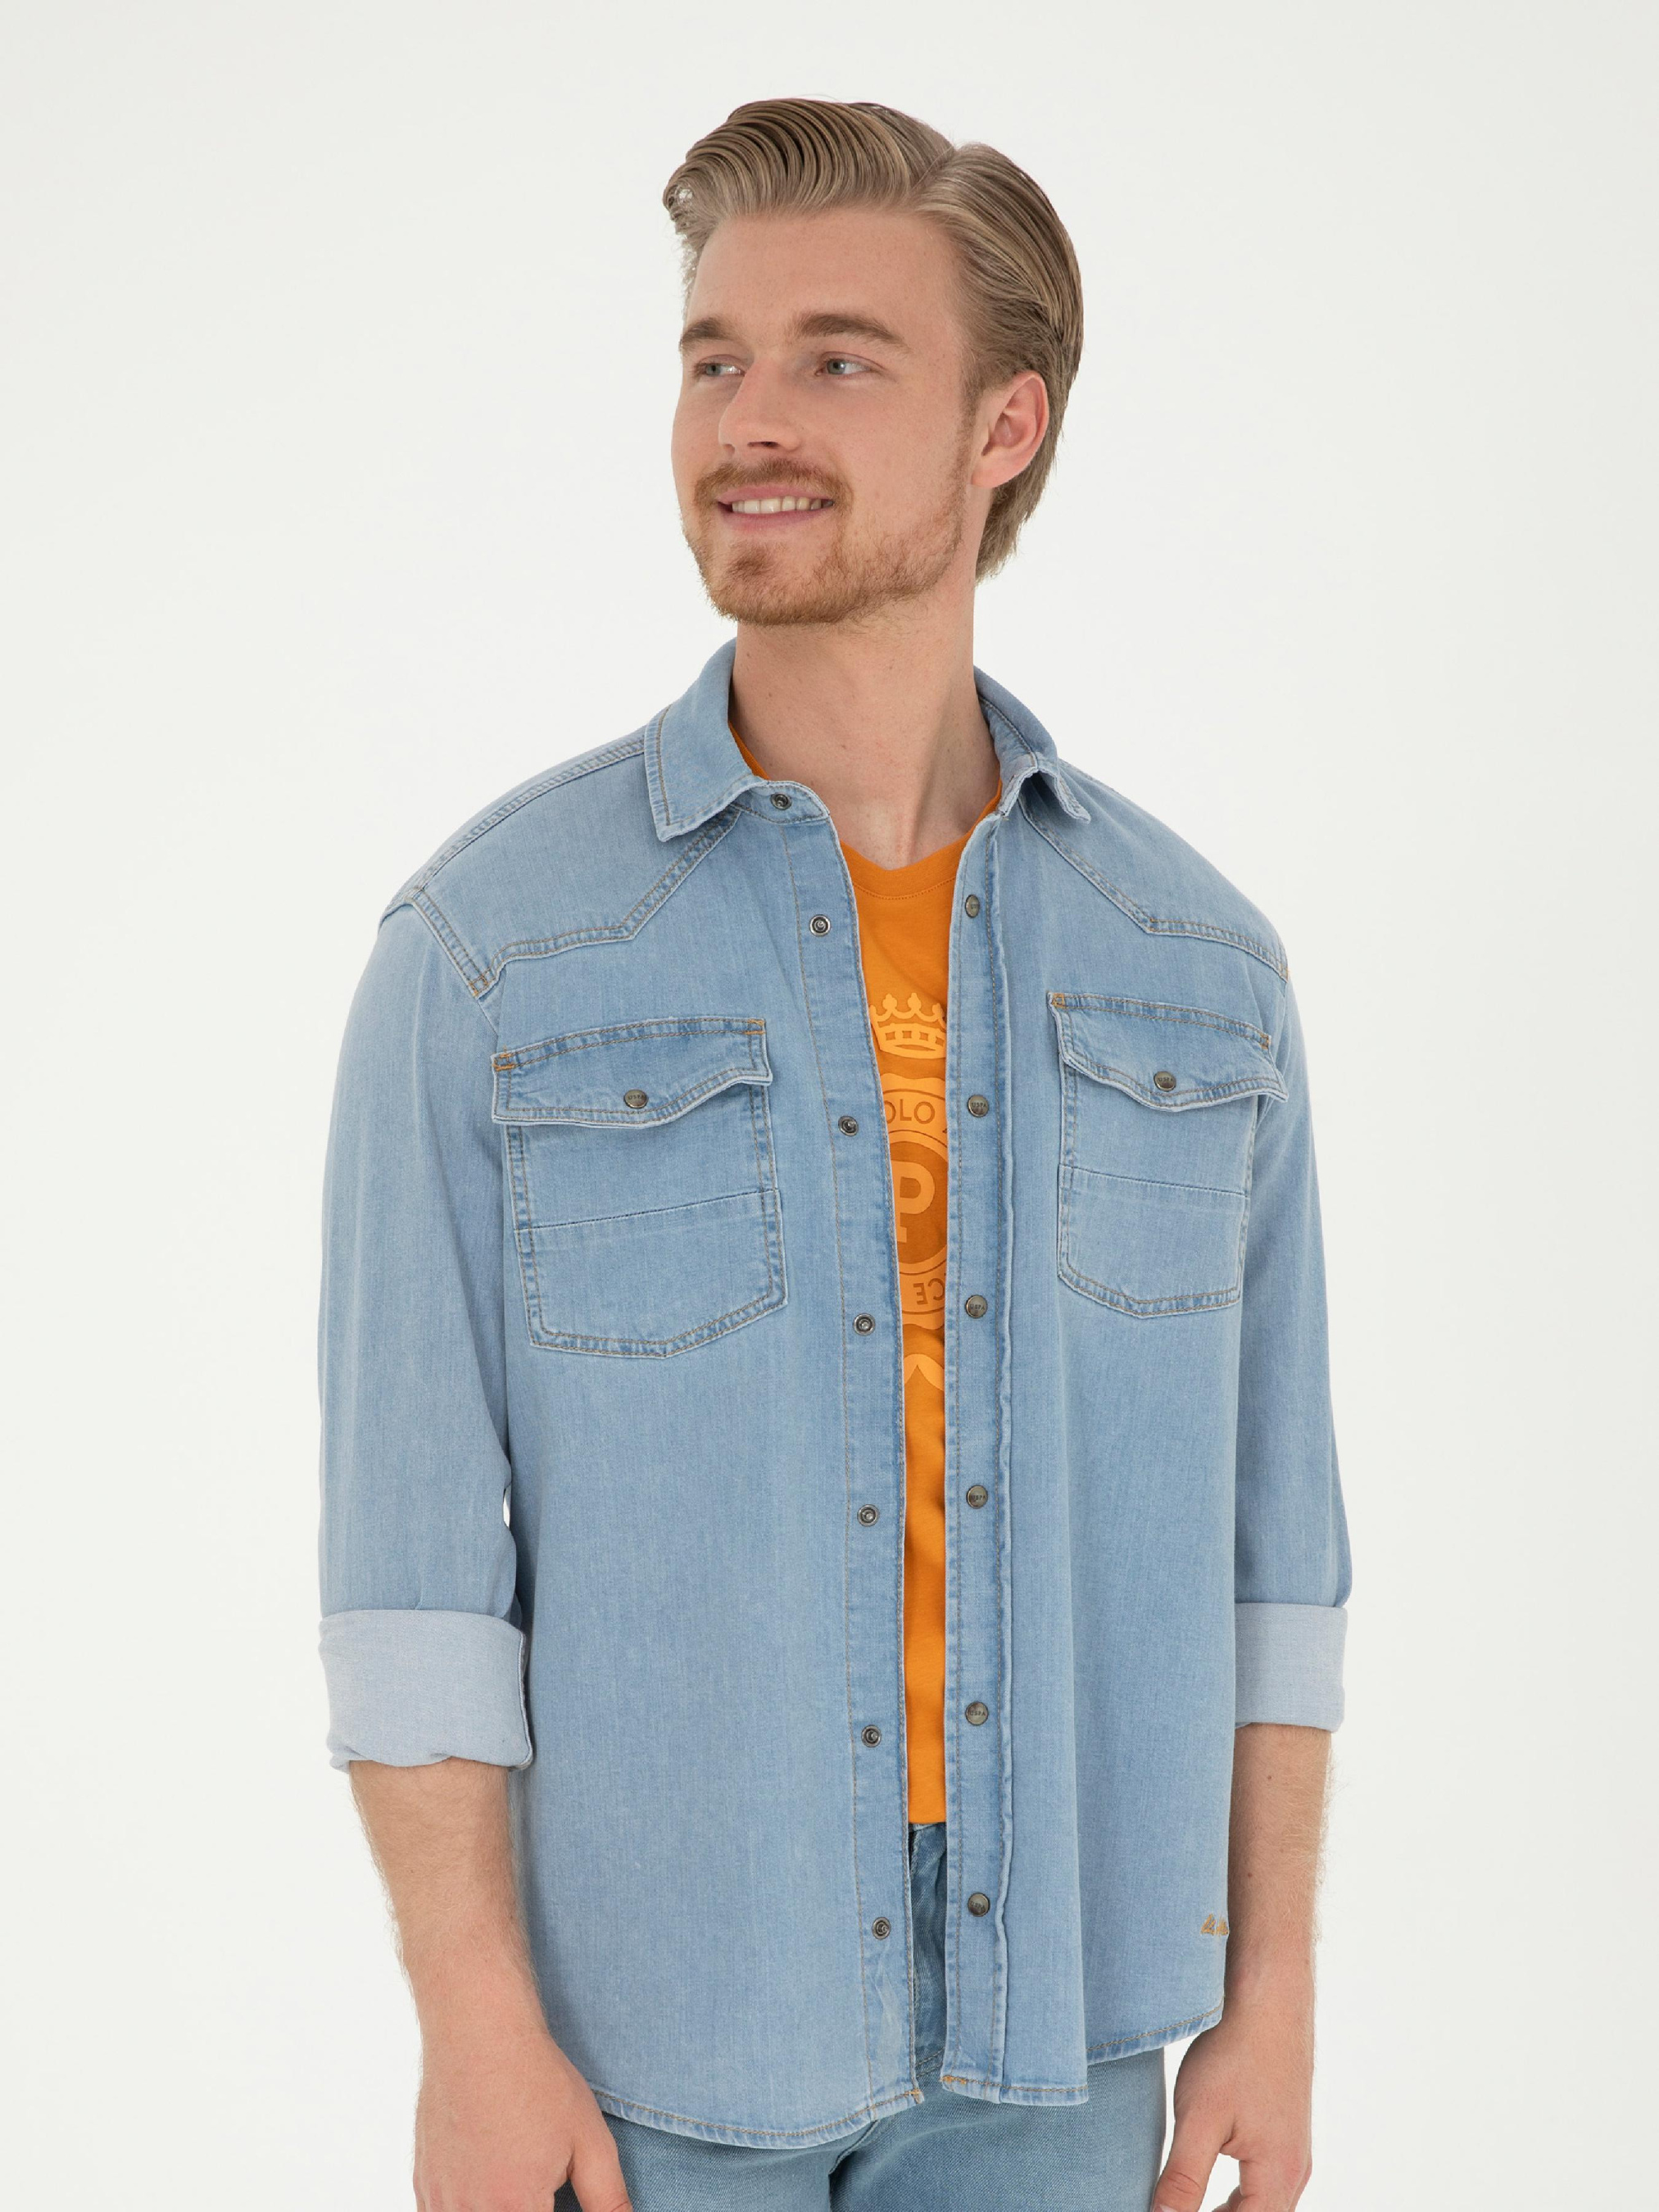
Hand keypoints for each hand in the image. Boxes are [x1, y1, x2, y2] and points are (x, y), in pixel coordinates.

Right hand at [413, 2021, 630, 2210]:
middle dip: (530, 2206)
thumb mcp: (589, 2139)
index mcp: (517, 2207)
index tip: (556, 2198)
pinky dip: (466, 2207)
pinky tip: (487, 2182)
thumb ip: (608, 2199)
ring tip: (514, 2177)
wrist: (477, 2032)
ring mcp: (440, 2200)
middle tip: (542, 2185)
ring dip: (497, 2208)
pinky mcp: (423, 2185)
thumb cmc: (535, 2080)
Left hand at [1151, 1985, 1313, 2211]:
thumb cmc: (1235, 2053)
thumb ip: (1183, 2180)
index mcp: (1280, 2177)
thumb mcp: (1198, 2119)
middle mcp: (1294, 2171)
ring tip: (1185, 2207)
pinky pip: (1263, 2183)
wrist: (1267, 1999)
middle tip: (1174, 2209)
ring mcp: (1293, 2152)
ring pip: (1261, 2204)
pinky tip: (1208, 2187)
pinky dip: (1237, 2196)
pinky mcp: (1284, 2133)